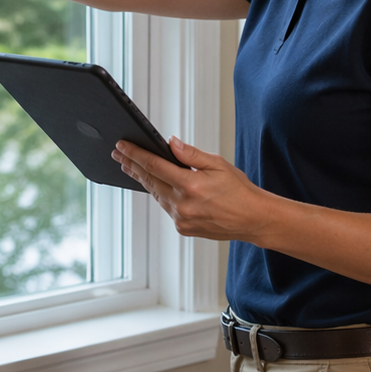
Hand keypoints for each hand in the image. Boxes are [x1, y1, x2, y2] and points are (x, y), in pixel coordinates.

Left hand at [112, 137, 276, 241]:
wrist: (252, 219)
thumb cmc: (239, 191)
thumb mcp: (218, 164)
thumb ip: (191, 154)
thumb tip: (170, 143)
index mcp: (190, 185)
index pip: (154, 165)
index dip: (135, 154)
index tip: (122, 146)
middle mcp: (182, 204)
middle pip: (149, 180)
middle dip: (131, 165)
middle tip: (118, 154)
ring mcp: (181, 219)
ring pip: (156, 194)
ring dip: (143, 180)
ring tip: (131, 167)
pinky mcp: (183, 228)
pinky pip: (166, 207)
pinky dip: (160, 194)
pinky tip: (156, 185)